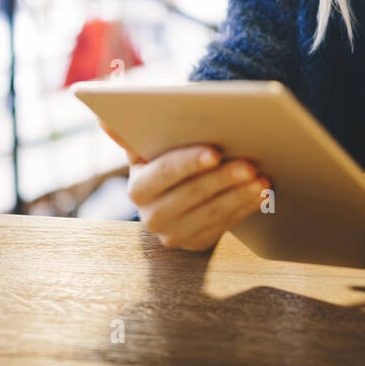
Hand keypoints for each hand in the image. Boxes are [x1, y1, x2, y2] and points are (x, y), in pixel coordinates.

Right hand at [101, 123, 270, 251]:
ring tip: (262, 177)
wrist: (178, 194)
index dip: (188, 162)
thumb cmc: (165, 159)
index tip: (214, 151)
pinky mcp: (197, 245)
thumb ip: (130, 134)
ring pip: (212, 212)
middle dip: (222, 178)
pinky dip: (245, 208)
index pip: (163, 173)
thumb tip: (102, 120)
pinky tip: (262, 193)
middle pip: (192, 194)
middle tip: (250, 163)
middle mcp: (151, 216)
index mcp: (137, 187)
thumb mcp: (147, 147)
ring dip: (239, 195)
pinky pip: (225, 226)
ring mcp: (174, 235)